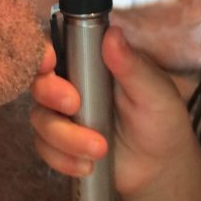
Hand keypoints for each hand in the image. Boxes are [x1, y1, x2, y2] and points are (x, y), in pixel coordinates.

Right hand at [30, 27, 200, 200]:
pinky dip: (64, 159)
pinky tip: (88, 165)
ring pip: (41, 118)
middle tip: (74, 105)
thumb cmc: (161, 119)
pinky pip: (45, 148)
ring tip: (100, 149)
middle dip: (50, 92)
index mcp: (93, 61)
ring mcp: (63, 114)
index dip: (44, 50)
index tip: (49, 60)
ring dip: (65, 136)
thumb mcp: (154, 91)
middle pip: (39, 80)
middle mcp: (72, 83)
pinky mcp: (60, 144)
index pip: (57, 45)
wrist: (160, 166)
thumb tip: (113, 33)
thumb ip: (131, 65)